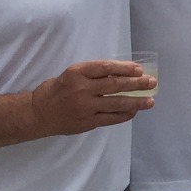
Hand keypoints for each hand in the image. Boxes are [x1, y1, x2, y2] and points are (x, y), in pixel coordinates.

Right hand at [30, 59, 151, 134]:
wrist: (39, 112)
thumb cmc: (58, 89)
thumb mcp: (72, 74)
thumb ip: (93, 74)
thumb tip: (124, 73)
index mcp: (77, 73)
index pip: (105, 68)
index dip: (124, 68)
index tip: (139, 69)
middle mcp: (81, 89)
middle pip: (114, 85)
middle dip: (136, 84)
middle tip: (151, 82)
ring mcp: (85, 107)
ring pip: (116, 103)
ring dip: (136, 102)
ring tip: (150, 101)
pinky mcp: (87, 122)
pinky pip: (111, 118)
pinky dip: (125, 115)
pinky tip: (135, 111)